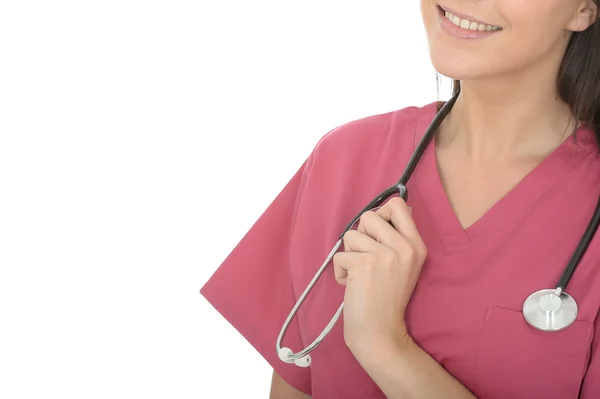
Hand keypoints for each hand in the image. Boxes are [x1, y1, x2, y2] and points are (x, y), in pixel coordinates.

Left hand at [333, 197, 426, 354]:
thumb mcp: (403, 264)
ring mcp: (385, 255)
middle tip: (366, 259)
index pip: (398, 205)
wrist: (380, 332)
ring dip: (349, 255)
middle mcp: (404, 247)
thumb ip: (396, 238)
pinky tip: (351, 285)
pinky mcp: (364, 264)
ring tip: (360, 275)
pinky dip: (340, 272)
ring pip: (351, 235)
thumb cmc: (386, 298)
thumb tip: (388, 208)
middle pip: (369, 216)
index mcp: (416, 245)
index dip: (380, 215)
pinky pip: (340, 255)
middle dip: (360, 236)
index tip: (376, 235)